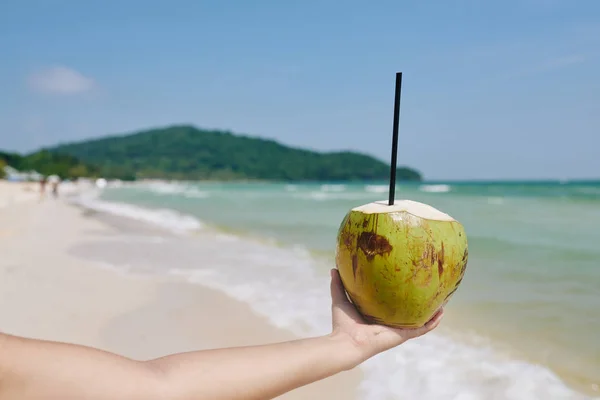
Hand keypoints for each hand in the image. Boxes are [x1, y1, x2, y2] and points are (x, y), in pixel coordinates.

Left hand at [329, 268, 443, 366]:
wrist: (346, 342)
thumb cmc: (342, 324)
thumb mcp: (341, 299)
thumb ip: (338, 285)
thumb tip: (334, 268)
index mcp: (377, 317)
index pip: (392, 307)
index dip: (400, 298)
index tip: (407, 286)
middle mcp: (390, 324)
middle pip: (408, 314)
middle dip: (419, 305)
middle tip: (428, 291)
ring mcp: (398, 331)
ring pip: (419, 321)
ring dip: (431, 313)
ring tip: (442, 301)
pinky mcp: (403, 335)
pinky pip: (422, 328)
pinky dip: (432, 322)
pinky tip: (441, 312)